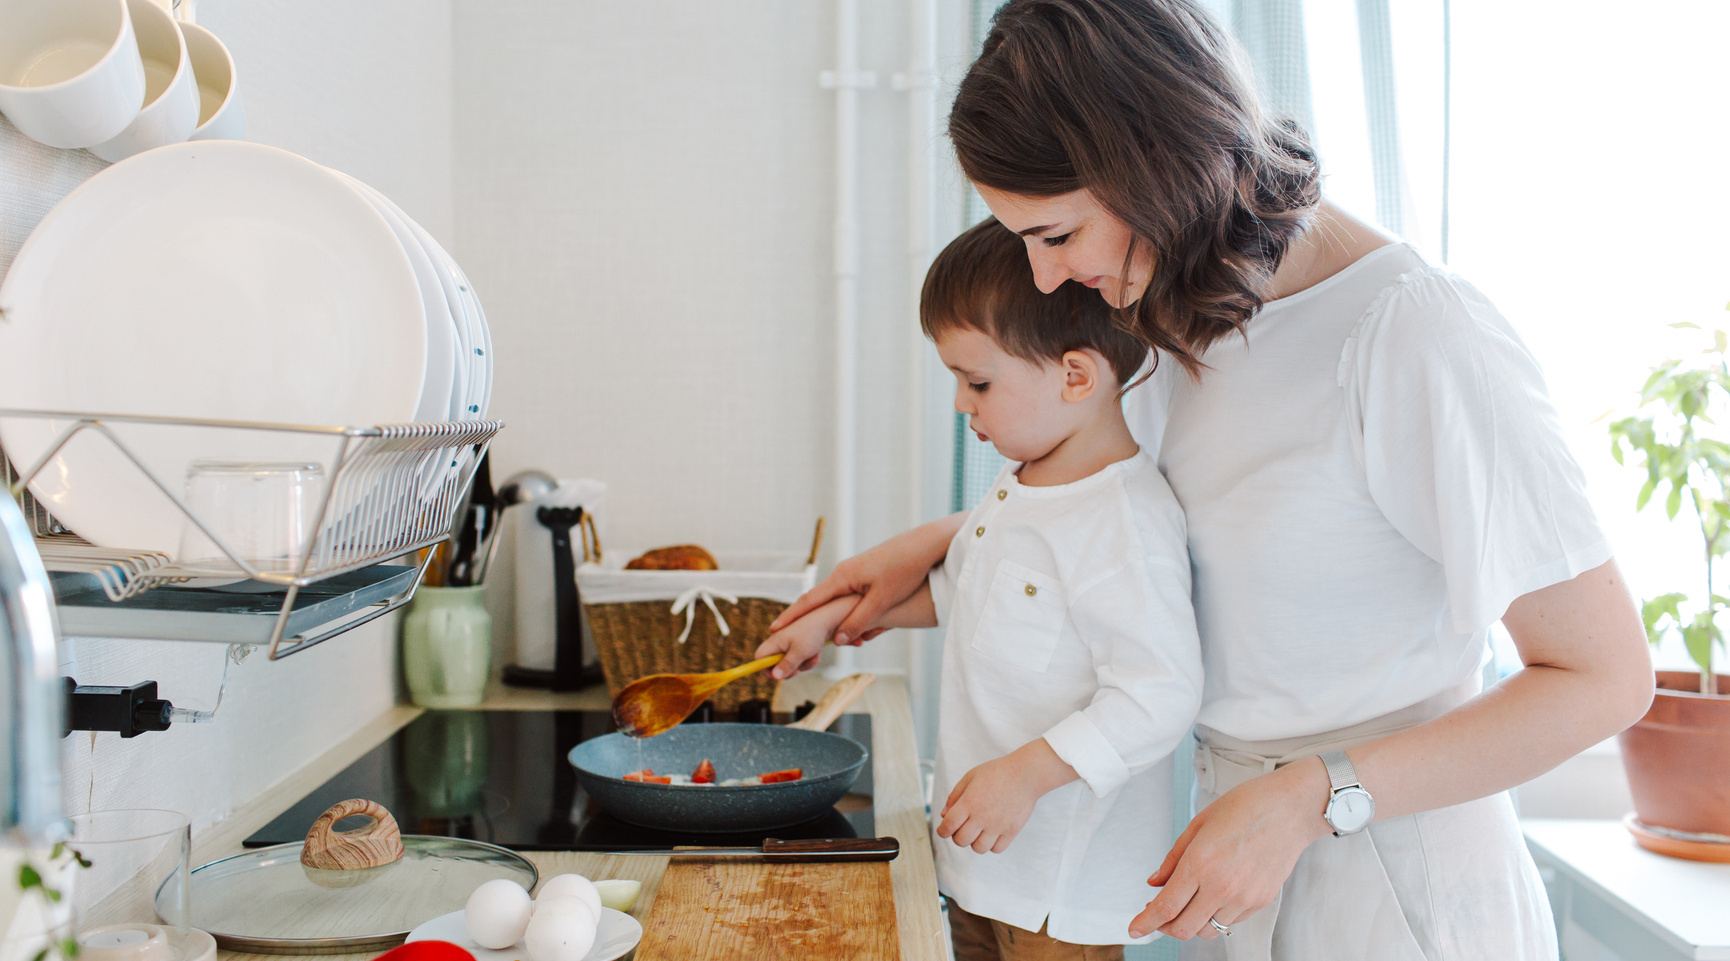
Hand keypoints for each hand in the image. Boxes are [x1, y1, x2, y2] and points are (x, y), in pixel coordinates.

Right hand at [754, 595, 858, 677]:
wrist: (834, 615)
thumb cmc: (814, 631)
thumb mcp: (800, 652)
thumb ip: (787, 665)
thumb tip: (775, 676)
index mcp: (775, 639)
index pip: (759, 657)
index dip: (765, 668)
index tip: (779, 675)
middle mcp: (781, 639)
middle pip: (776, 662)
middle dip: (789, 668)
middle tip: (797, 670)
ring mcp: (793, 640)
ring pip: (792, 661)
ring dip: (803, 663)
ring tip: (813, 657)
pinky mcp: (804, 640)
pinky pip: (803, 656)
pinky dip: (810, 657)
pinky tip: (817, 652)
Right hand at [770, 513, 963, 645]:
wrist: (926, 544)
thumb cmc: (905, 569)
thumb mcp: (881, 601)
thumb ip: (858, 621)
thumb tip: (837, 641)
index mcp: (842, 578)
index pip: (809, 601)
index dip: (792, 617)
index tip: (773, 629)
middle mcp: (845, 573)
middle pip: (820, 601)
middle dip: (808, 620)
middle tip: (790, 636)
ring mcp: (857, 572)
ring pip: (839, 601)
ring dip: (836, 620)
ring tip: (828, 638)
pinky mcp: (870, 574)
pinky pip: (852, 597)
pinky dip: (851, 612)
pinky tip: (858, 624)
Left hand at [936, 739, 1077, 853]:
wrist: (1025, 774)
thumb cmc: (996, 773)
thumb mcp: (970, 777)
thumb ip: (954, 796)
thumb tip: (943, 816)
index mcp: (969, 802)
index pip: (948, 826)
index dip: (942, 831)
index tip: (944, 829)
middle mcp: (982, 816)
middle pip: (961, 840)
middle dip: (957, 836)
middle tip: (962, 827)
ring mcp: (998, 826)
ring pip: (978, 848)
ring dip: (975, 842)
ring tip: (979, 830)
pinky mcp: (1012, 831)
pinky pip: (996, 849)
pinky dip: (992, 845)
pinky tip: (992, 833)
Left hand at [1127, 758, 1330, 940]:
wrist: (1290, 809)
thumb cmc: (1245, 807)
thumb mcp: (1199, 825)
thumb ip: (1173, 859)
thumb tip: (1154, 883)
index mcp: (1200, 863)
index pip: (1165, 907)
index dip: (1145, 923)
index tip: (1134, 929)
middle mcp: (1221, 886)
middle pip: (1183, 929)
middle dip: (1164, 927)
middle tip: (1157, 915)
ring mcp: (1243, 898)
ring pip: (1207, 930)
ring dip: (1190, 923)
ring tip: (1186, 904)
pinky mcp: (1260, 902)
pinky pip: (1229, 922)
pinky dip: (1215, 916)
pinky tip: (1212, 896)